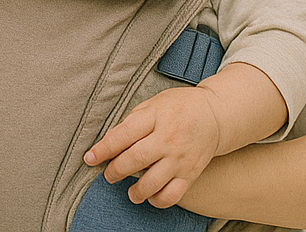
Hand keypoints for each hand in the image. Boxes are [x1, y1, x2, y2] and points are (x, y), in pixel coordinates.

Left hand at [83, 87, 222, 207]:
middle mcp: (168, 138)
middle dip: (115, 170)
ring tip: (130, 191)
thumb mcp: (153, 103)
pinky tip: (150, 196)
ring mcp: (180, 158)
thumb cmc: (179, 107)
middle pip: (135, 160)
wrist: (215, 115)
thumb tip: (109, 141)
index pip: (123, 135)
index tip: (89, 158)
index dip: (103, 149)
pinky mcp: (190, 173)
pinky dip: (157, 200)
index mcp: (156, 117)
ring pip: (152, 183)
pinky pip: (172, 195)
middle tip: (109, 175)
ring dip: (135, 192)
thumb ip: (132, 121)